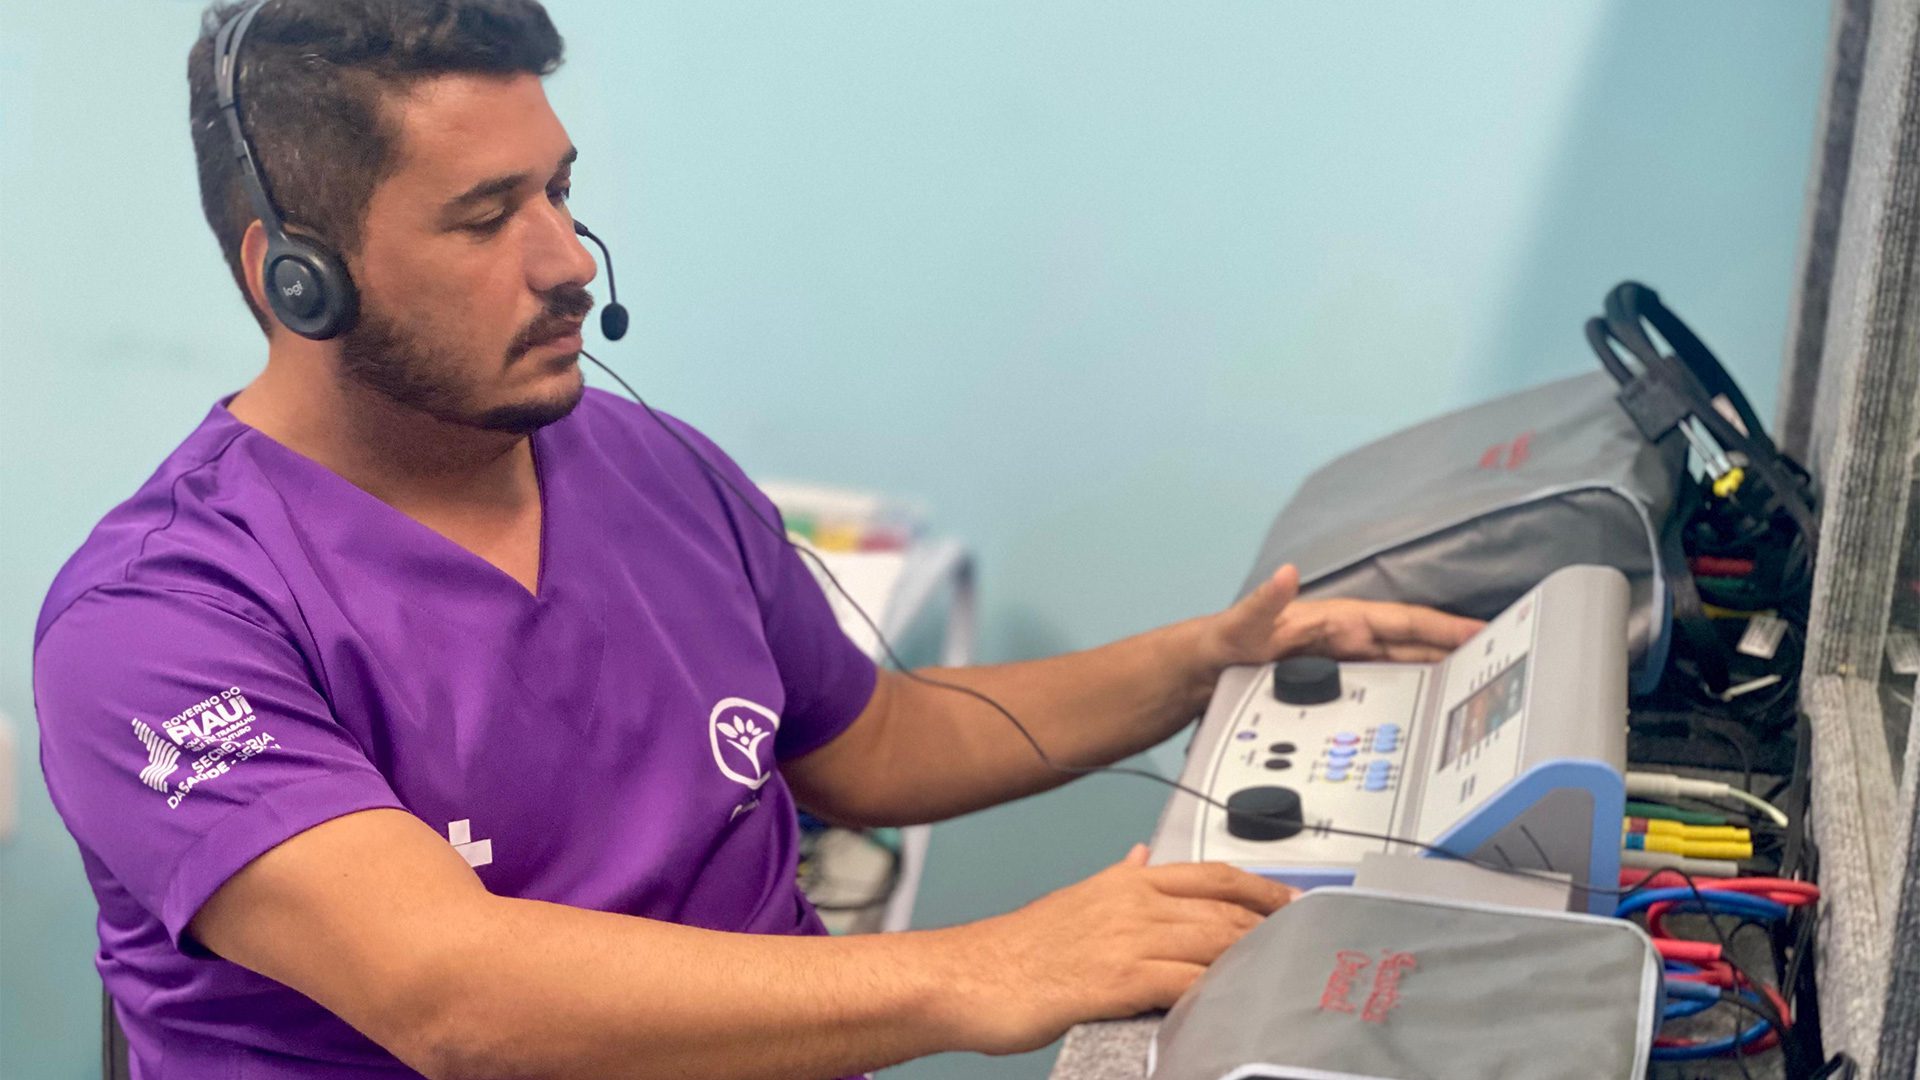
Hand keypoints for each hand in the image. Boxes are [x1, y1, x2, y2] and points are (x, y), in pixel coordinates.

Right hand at [935, 845, 1295, 1054]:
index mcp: (1126, 883)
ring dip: (1254, 960)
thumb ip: (1119, 881)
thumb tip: (1142, 858)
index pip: (1212, 875)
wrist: (966, 976)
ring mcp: (1127, 941)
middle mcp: (1132, 903)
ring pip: (1213, 943)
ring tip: (1284, 978)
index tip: (1293, 904)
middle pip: (1225, 910)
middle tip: (1302, 949)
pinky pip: (1185, 983)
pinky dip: (1217, 993)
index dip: (1261, 888)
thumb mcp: (1075, 901)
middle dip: (1269, 930)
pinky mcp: (1117, 981)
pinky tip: (1239, 1005)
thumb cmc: (1015, 951)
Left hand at [1199, 564, 1483, 669]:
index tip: (1483, 632)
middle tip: (1503, 663)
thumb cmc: (1224, 642)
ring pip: (1406, 666)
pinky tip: (1432, 709)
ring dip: (1441, 673)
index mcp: (1337, 620)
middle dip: (1457, 651)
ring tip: (1480, 687)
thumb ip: (1263, 603)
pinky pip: (1386, 687)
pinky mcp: (1338, 683)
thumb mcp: (1243, 626)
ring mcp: (1345, 661)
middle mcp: (1348, 638)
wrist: (1204, 671)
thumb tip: (1284, 575)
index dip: (1444, 626)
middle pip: (1415, 645)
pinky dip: (1413, 693)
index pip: (1403, 622)